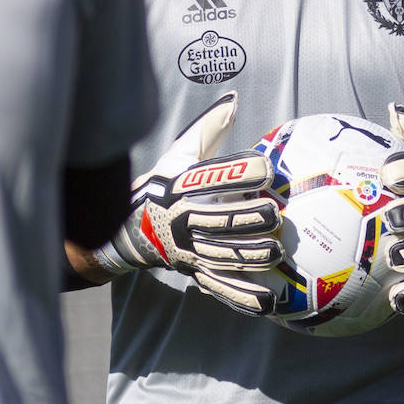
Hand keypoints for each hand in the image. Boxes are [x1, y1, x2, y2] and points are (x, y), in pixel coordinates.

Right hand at [93, 92, 284, 311]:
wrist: (127, 228)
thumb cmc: (162, 185)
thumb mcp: (178, 154)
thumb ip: (208, 130)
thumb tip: (234, 101)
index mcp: (180, 186)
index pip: (212, 178)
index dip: (240, 173)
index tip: (266, 169)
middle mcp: (182, 218)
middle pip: (219, 220)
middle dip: (249, 218)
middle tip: (275, 215)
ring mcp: (187, 249)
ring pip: (222, 255)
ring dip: (251, 256)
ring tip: (276, 252)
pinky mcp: (194, 270)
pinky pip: (220, 286)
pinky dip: (243, 296)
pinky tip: (267, 302)